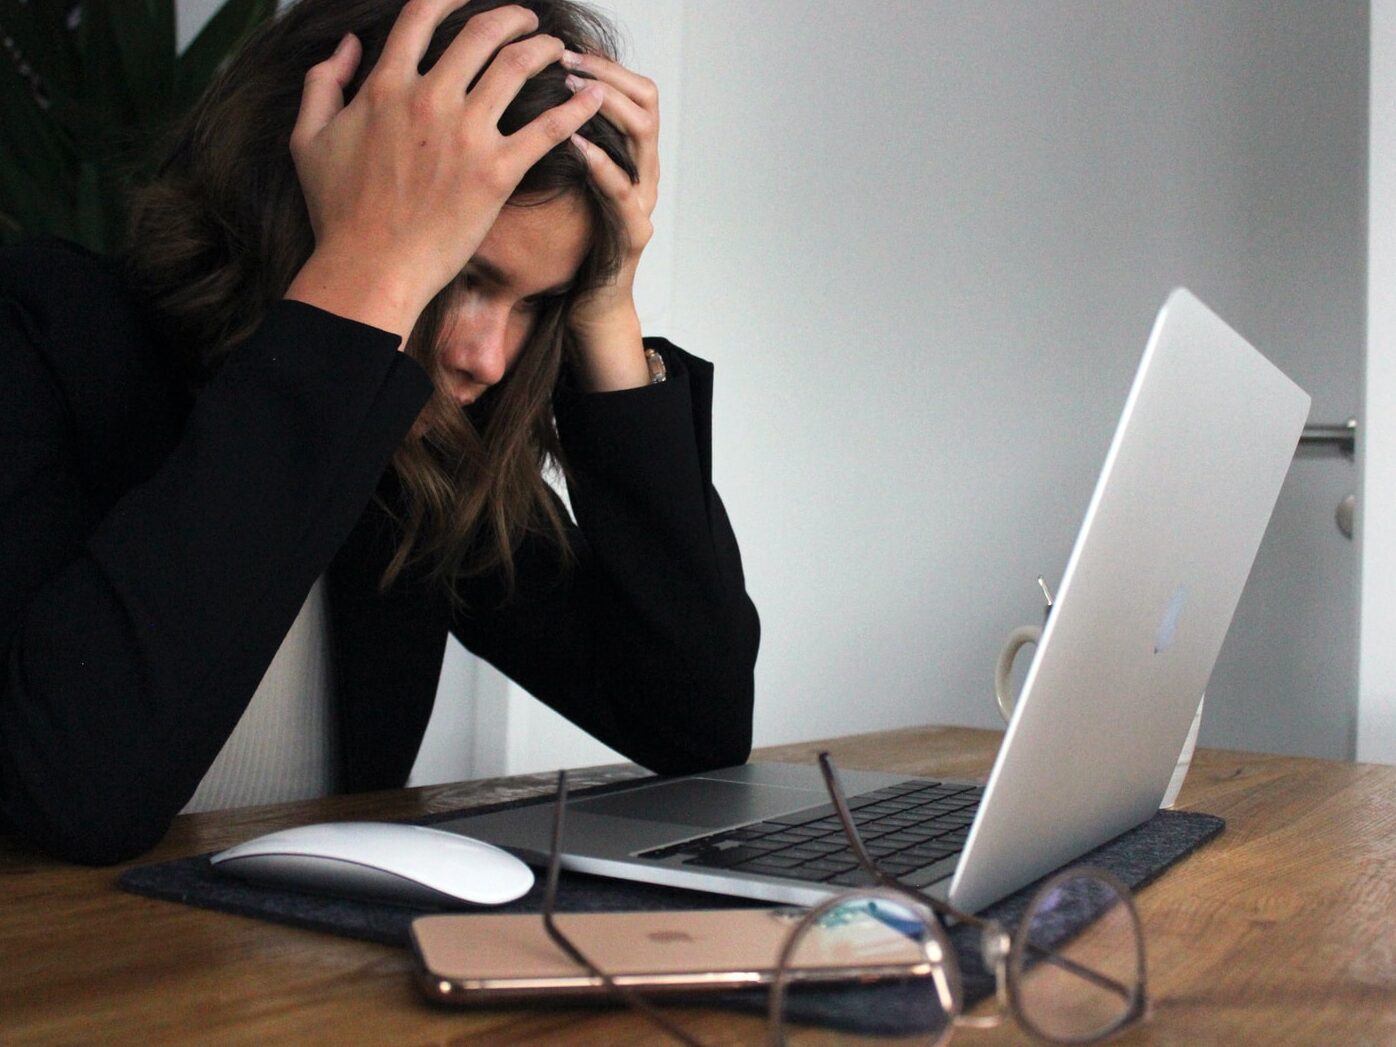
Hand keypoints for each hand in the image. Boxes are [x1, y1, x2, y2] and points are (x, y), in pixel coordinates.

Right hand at [284, 1, 603, 342]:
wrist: (369, 268)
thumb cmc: (338, 213)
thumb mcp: (308, 139)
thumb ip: (323, 82)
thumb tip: (348, 45)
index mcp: (385, 86)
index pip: (422, 16)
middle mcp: (429, 99)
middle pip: (481, 32)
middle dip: (513, 18)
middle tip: (529, 21)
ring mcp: (465, 135)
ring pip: (517, 67)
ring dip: (545, 49)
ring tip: (559, 50)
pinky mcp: (496, 174)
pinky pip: (547, 129)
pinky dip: (575, 107)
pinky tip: (593, 97)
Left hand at [562, 50, 659, 390]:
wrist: (587, 307)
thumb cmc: (567, 245)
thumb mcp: (557, 182)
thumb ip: (549, 142)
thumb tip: (511, 95)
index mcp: (627, 154)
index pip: (631, 87)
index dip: (602, 62)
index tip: (564, 45)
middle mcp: (643, 171)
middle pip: (645, 100)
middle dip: (605, 73)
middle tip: (565, 59)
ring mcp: (643, 201)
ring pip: (644, 135)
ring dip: (606, 106)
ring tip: (570, 90)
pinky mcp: (634, 234)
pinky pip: (624, 191)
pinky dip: (601, 163)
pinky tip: (575, 144)